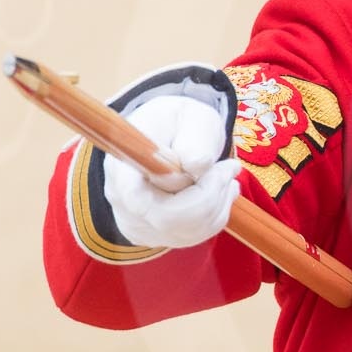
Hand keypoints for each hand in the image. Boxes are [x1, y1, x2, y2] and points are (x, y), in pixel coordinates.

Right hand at [102, 95, 242, 248]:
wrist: (169, 134)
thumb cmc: (178, 122)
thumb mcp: (190, 116)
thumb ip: (194, 138)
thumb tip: (196, 166)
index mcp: (120, 165)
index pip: (135, 196)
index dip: (179, 190)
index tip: (216, 168)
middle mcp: (121, 200)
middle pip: (169, 220)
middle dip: (211, 195)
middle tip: (231, 167)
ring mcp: (138, 223)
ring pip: (187, 231)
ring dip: (218, 203)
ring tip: (227, 174)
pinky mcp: (156, 234)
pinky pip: (194, 236)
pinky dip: (216, 215)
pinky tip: (221, 190)